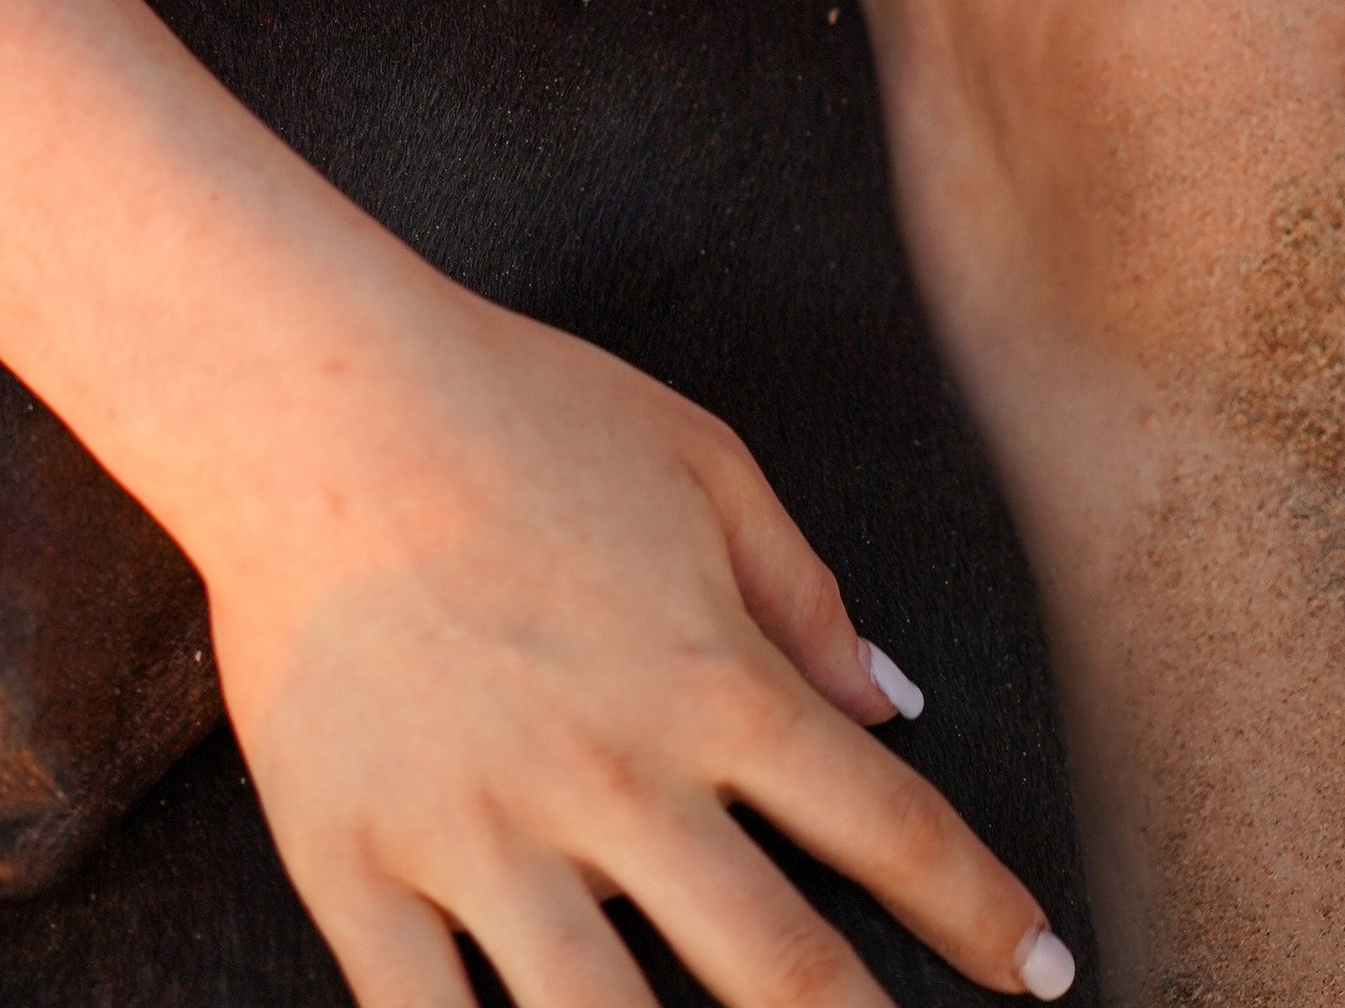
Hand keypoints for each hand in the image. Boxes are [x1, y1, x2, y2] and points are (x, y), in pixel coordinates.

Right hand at [202, 288, 1071, 1007]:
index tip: (1038, 971)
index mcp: (712, 678)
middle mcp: (615, 779)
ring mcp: (482, 836)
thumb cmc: (511, 403)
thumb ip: (803, 591)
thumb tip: (894, 705)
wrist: (306, 395)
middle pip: (782, 977)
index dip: (982, 915)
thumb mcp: (697, 460)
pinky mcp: (358, 869)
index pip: (892, 830)